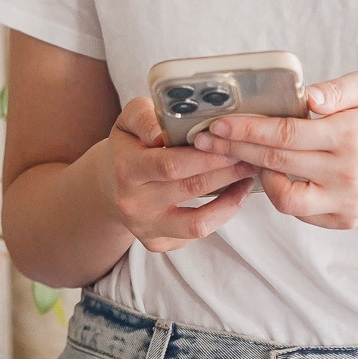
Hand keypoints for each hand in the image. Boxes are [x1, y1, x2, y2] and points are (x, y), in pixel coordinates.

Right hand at [100, 97, 256, 251]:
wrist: (107, 183)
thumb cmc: (128, 145)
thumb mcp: (128, 120)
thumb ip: (144, 116)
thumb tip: (160, 131)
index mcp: (128, 168)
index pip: (171, 165)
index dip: (206, 156)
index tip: (231, 142)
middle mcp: (134, 203)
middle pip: (191, 188)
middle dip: (227, 170)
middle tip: (250, 154)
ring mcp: (145, 227)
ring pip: (197, 221)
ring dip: (231, 199)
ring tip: (247, 176)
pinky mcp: (157, 243)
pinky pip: (195, 234)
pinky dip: (221, 216)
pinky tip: (233, 195)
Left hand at [193, 71, 357, 230]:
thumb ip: (338, 89)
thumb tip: (309, 98)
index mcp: (350, 135)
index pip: (286, 133)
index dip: (246, 129)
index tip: (217, 124)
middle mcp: (347, 172)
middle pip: (276, 162)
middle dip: (235, 150)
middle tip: (205, 140)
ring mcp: (346, 201)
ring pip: (284, 198)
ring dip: (260, 177)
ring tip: (250, 157)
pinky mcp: (344, 221)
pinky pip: (301, 212)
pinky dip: (283, 193)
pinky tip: (276, 175)